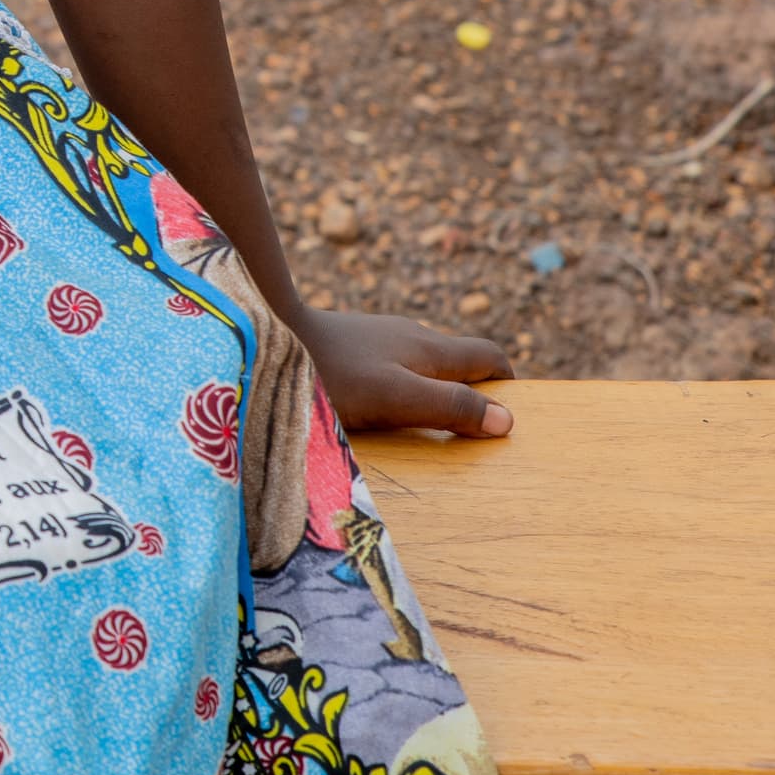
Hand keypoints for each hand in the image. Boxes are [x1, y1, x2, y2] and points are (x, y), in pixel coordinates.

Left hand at [299, 305, 514, 438]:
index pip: (489, 356)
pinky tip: (380, 416)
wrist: (267, 336)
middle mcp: (409, 336)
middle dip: (471, 395)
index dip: (507, 386)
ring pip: (422, 368)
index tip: (507, 420)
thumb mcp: (397, 397)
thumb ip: (450, 406)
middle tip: (468, 438)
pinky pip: (390, 371)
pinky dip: (401, 392)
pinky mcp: (351, 349)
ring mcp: (378, 340)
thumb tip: (507, 421)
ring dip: (433, 396)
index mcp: (430, 346)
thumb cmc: (333, 372)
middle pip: (457, 364)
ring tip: (424, 433)